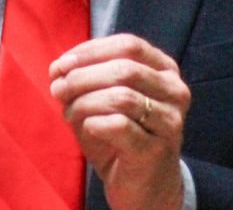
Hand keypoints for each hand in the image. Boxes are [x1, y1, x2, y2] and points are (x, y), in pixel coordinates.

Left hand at [49, 33, 190, 209]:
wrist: (143, 187)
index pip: (128, 45)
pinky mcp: (157, 150)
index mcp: (165, 70)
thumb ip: (84, 80)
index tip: (61, 65)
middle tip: (58, 89)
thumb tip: (57, 68)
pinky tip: (87, 128)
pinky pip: (119, 126)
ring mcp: (170, 122)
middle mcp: (175, 92)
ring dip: (85, 102)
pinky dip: (94, 123)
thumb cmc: (121, 136)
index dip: (90, 51)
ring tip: (69, 113)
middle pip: (124, 69)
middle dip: (82, 76)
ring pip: (122, 96)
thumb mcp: (102, 100)